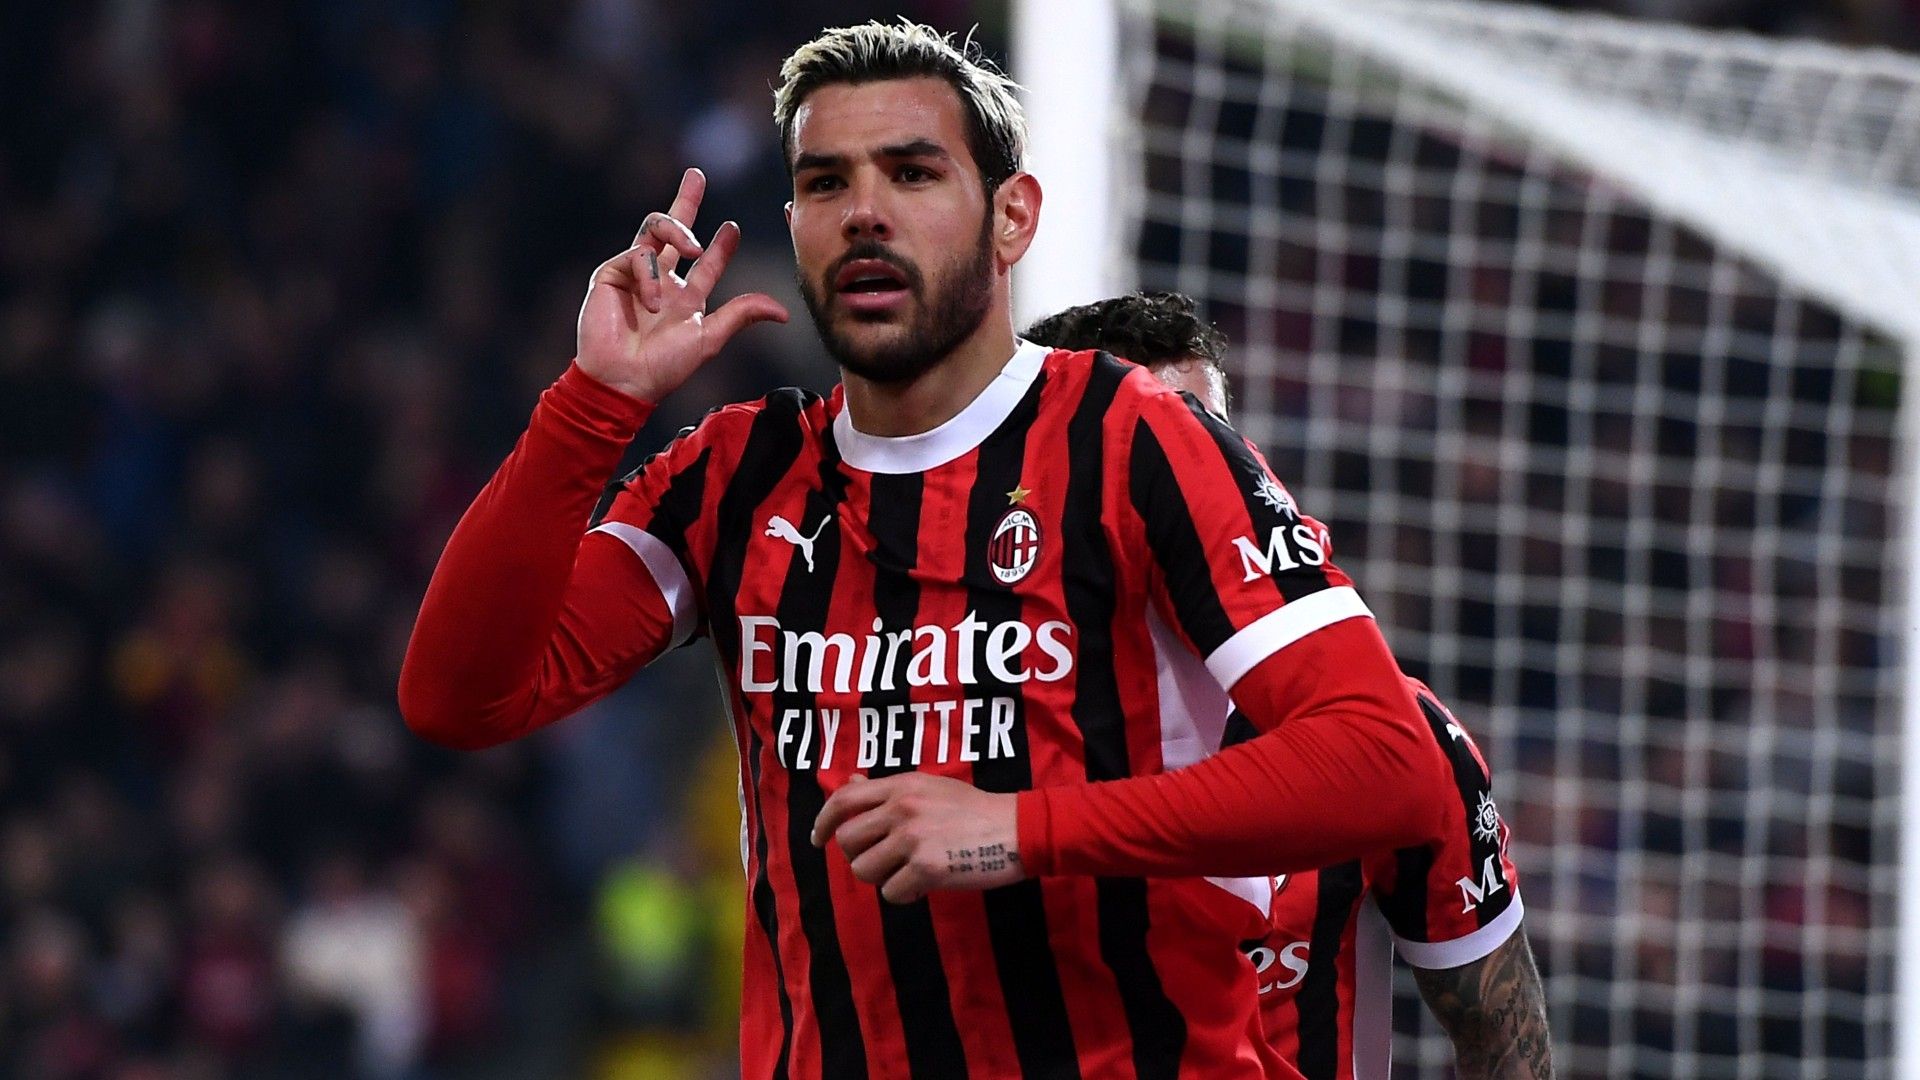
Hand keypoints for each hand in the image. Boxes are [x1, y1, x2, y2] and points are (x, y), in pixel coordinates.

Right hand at [575, 167, 789, 401]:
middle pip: (672, 229)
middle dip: (685, 200)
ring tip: (692, 247)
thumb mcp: (709, 337)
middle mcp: (661, 280)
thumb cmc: (664, 366)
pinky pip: (635, 255)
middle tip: (696, 174)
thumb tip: (784, 313)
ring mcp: (634, 274)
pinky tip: (649, 301)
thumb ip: (741, 316)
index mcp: (685, 297)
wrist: (623, 380)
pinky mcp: (610, 274)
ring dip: (676, 230)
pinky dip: (648, 275)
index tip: (734, 228)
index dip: (723, 246)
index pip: (707, 263)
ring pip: (653, 229)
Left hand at [812, 773, 1025, 902]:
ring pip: (864, 871)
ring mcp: (913, 839)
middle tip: (883, 860)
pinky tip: (924, 885)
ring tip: (907, 871)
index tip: (817, 838)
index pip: (843, 800)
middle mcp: (901, 809)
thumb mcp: (929, 787)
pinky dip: (905, 894)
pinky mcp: (927, 869)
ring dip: (882, 878)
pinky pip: (891, 893)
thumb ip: (888, 789)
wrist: (1017, 829)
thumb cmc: (974, 809)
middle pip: (847, 842)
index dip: (823, 821)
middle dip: (859, 856)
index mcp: (901, 786)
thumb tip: (850, 783)